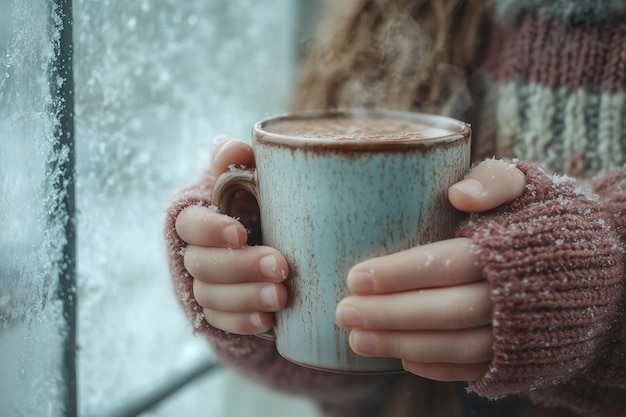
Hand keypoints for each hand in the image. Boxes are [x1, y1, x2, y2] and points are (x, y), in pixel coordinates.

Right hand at [176, 137, 288, 334]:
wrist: (271, 241)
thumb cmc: (259, 202)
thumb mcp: (250, 177)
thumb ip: (237, 160)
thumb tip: (235, 148)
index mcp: (197, 218)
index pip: (188, 224)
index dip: (209, 231)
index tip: (239, 233)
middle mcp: (194, 252)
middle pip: (202, 264)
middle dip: (240, 267)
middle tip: (281, 266)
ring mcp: (204, 284)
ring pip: (210, 296)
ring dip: (245, 298)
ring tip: (280, 296)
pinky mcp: (219, 311)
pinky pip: (221, 322)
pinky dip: (243, 322)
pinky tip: (268, 321)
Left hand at [336, 159, 525, 380]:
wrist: (590, 260)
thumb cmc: (538, 216)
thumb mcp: (525, 182)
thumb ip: (495, 179)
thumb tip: (460, 195)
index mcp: (510, 249)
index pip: (448, 264)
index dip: (400, 274)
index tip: (355, 277)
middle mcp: (516, 295)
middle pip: (447, 311)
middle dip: (390, 315)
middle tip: (343, 312)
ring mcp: (520, 331)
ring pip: (458, 346)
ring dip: (403, 345)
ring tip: (357, 340)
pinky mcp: (520, 355)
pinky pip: (476, 368)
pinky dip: (438, 367)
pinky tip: (403, 359)